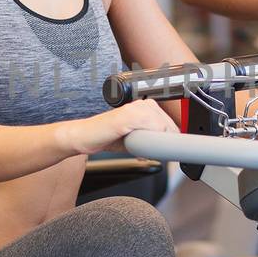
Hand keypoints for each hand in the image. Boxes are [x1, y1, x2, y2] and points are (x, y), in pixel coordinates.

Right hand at [64, 98, 178, 157]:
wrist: (85, 136)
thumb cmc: (108, 136)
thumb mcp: (136, 138)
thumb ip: (151, 140)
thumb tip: (167, 150)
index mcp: (147, 105)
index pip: (172, 125)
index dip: (167, 141)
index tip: (160, 151)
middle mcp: (144, 103)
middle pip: (171, 128)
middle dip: (161, 145)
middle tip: (143, 153)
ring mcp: (138, 108)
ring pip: (164, 129)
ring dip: (154, 145)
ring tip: (137, 150)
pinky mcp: (130, 116)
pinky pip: (155, 129)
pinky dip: (151, 143)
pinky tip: (137, 149)